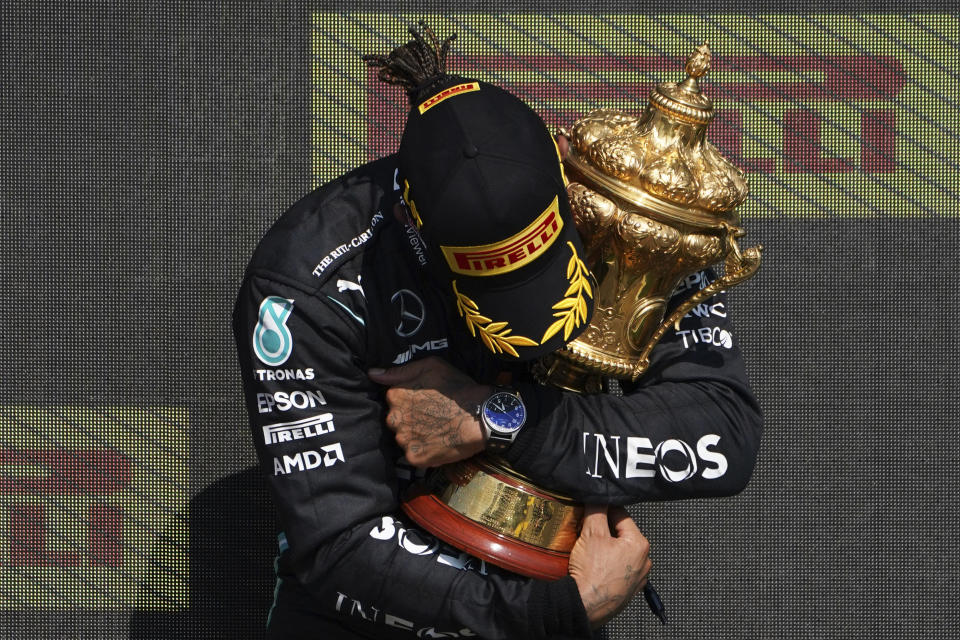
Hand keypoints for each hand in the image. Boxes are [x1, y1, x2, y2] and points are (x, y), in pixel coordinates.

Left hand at [368, 357, 490, 466]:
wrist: (480, 417)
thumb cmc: (458, 388)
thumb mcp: (431, 366)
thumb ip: (399, 371)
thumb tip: (372, 373)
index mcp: (395, 396)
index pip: (393, 399)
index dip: (410, 400)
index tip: (425, 401)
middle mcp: (394, 419)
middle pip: (396, 420)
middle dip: (410, 419)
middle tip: (432, 416)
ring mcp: (404, 440)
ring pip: (404, 438)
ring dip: (415, 435)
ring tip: (436, 430)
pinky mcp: (415, 458)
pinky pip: (413, 455)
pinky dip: (424, 450)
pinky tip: (438, 442)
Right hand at [568, 505, 650, 628]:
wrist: (585, 606)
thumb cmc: (592, 574)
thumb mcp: (591, 534)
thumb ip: (596, 510)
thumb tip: (598, 497)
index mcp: (640, 544)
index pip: (621, 515)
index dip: (604, 508)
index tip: (592, 507)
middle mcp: (643, 561)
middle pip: (620, 534)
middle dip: (604, 529)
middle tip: (586, 528)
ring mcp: (636, 578)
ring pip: (618, 552)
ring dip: (605, 547)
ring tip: (588, 548)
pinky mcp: (627, 590)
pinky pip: (617, 568)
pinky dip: (606, 564)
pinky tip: (592, 565)